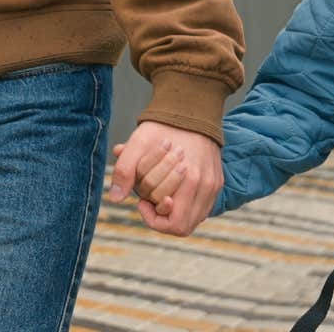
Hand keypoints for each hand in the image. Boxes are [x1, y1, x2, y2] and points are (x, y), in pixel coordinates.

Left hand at [107, 121, 221, 235]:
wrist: (191, 108)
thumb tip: (116, 198)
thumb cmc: (163, 126)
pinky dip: (186, 207)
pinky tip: (173, 191)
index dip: (152, 217)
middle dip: (161, 213)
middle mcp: (206, 185)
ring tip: (162, 192)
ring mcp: (214, 185)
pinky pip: (203, 208)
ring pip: (195, 220)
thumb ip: (124, 170)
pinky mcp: (217, 182)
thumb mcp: (138, 142)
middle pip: (183, 226)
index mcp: (190, 179)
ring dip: (175, 212)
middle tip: (150, 195)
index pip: (173, 224)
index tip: (142, 200)